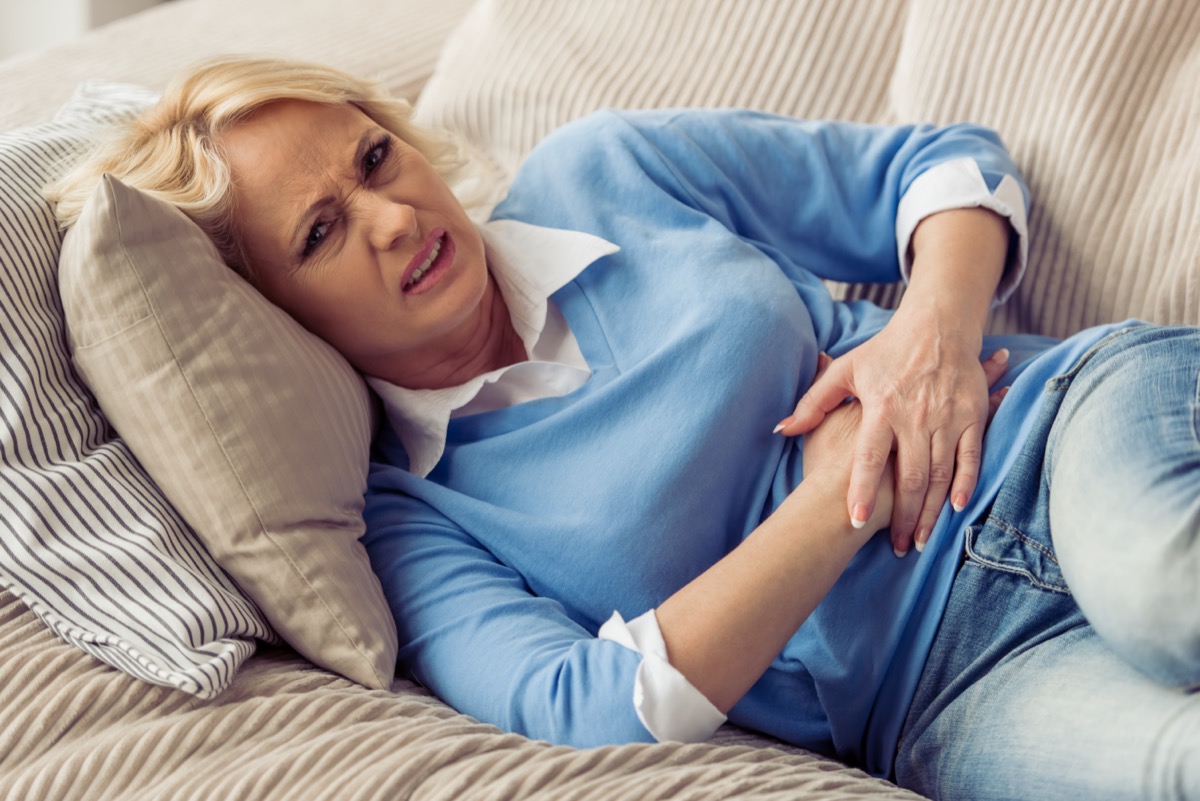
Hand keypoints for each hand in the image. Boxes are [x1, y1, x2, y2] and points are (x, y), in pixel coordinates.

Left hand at [776, 329, 1010, 555]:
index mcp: (882, 407)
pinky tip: (957, 509)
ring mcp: (946, 417)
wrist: (937, 324)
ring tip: (922, 539)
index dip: (862, 490)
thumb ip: (813, 402)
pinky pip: (971, 456)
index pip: (869, 457)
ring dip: (932, 510)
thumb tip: (782, 428)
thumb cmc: (886, 350)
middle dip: (904, 516)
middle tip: (900, 547)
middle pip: (909, 476)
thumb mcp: (846, 370)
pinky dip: (966, 483)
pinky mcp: (972, 415)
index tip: (856, 521)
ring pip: (940, 474)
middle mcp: (915, 416)